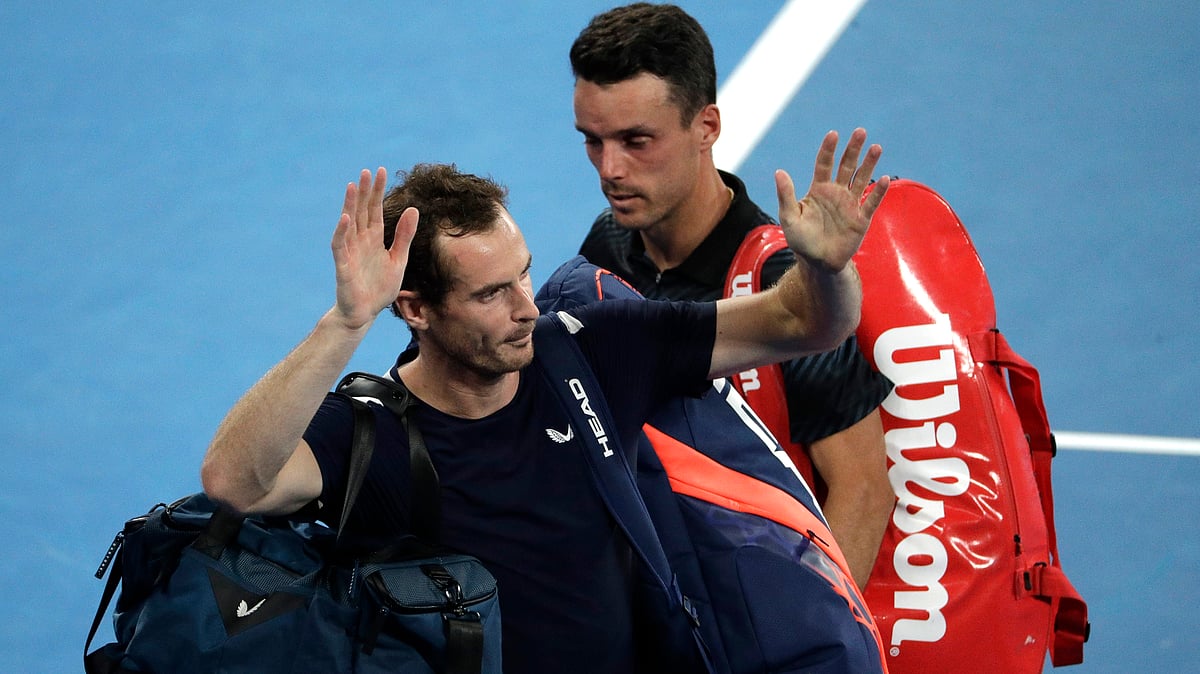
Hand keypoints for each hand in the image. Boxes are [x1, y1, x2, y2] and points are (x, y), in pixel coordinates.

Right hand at [330, 167, 417, 330]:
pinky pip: (340, 245)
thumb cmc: (380, 288)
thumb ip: (404, 235)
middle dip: (364, 192)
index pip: (375, 210)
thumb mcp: (399, 259)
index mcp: (374, 239)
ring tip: (353, 186)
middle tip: (367, 171)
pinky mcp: (343, 265)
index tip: (380, 171)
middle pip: (362, 212)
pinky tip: (346, 217)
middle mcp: (361, 241)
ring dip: (350, 205)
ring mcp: (350, 252)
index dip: (377, 191)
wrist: (366, 313)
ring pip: (349, 223)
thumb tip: (413, 208)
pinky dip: (342, 231)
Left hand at [775, 129, 888, 272]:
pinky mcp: (861, 218)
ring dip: (869, 164)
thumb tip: (779, 172)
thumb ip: (786, 195)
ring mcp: (850, 204)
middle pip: (846, 166)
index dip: (829, 149)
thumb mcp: (789, 217)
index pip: (824, 164)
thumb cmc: (801, 240)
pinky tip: (883, 179)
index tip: (833, 134)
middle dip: (853, 149)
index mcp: (818, 189)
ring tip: (876, 147)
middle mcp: (836, 193)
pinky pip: (871, 202)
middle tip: (860, 132)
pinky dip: (878, 192)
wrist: (818, 262)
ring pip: (861, 179)